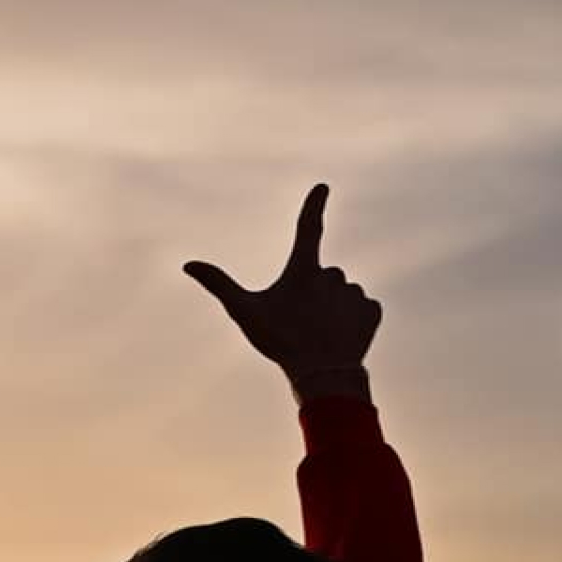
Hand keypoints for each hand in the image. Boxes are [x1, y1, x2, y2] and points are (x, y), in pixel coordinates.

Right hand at [183, 184, 380, 388]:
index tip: (322, 188)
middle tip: (301, 322)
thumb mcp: (245, 313)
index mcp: (304, 270)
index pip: (309, 229)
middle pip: (322, 275)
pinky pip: (361, 309)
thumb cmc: (280, 341)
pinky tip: (340, 338)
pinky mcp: (372, 310)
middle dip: (313, 292)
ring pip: (342, 293)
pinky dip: (352, 321)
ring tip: (321, 334)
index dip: (314, 206)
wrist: (323, 374)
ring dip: (332, 308)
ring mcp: (355, 292)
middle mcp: (333, 275)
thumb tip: (188, 264)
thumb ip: (218, 284)